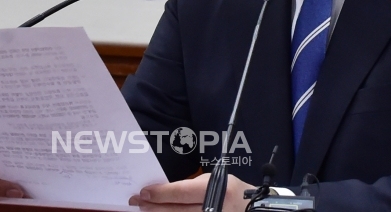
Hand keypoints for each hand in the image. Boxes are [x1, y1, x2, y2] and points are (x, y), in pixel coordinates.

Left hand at [132, 171, 250, 211]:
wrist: (253, 210)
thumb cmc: (232, 191)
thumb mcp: (214, 181)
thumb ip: (191, 188)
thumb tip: (165, 192)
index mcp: (215, 190)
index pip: (181, 193)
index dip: (160, 193)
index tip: (143, 192)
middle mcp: (212, 209)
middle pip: (176, 210)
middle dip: (154, 206)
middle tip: (136, 202)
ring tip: (145, 211)